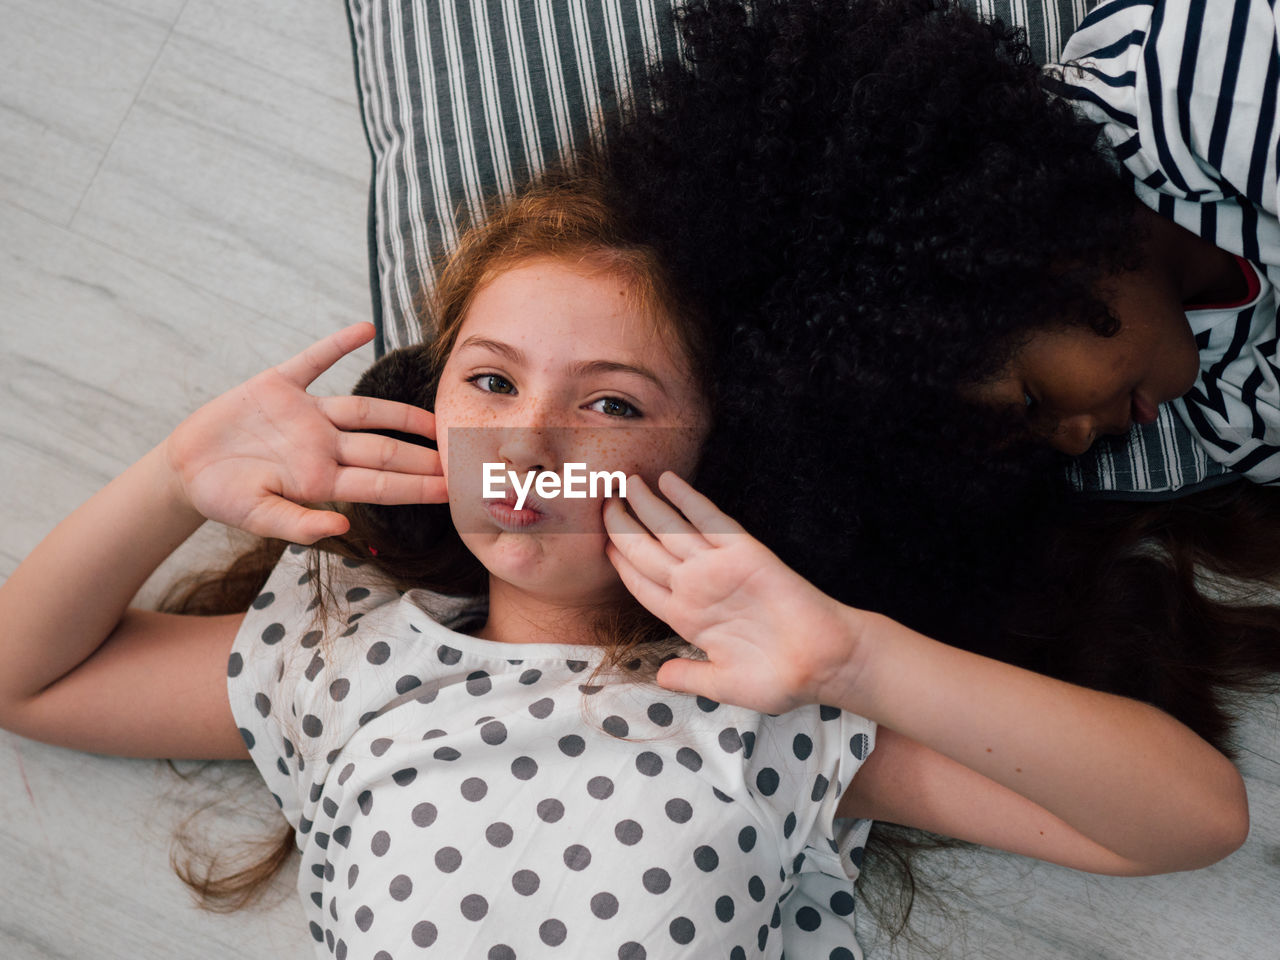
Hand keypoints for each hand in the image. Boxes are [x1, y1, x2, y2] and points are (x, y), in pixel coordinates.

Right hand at [165, 323, 445, 542]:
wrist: (186, 469)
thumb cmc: (225, 498)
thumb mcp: (257, 518)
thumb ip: (297, 525)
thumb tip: (340, 526)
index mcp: (321, 480)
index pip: (381, 485)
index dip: (417, 487)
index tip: (452, 491)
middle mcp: (324, 446)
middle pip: (384, 449)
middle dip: (424, 457)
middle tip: (463, 456)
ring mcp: (306, 415)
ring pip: (364, 409)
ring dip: (400, 412)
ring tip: (435, 415)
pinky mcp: (280, 386)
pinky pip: (314, 359)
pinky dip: (337, 344)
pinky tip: (365, 327)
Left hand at [603, 471, 864, 713]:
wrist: (823, 665)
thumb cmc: (778, 678)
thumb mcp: (723, 684)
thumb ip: (689, 676)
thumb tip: (659, 676)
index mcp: (687, 618)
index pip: (641, 583)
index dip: (619, 563)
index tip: (600, 545)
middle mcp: (697, 587)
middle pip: (646, 550)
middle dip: (622, 526)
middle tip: (602, 501)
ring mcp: (718, 567)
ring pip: (670, 529)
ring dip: (644, 506)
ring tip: (623, 484)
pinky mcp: (744, 553)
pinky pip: (710, 520)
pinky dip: (689, 499)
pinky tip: (668, 481)